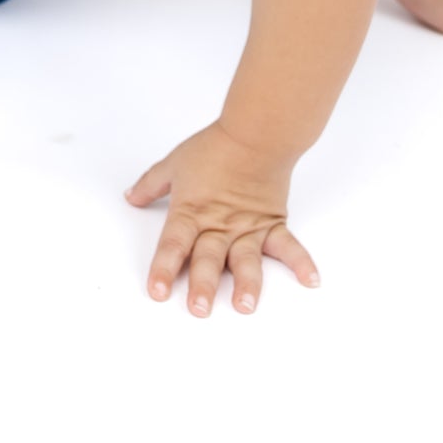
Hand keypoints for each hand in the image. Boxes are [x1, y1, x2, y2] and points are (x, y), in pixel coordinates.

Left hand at [122, 120, 319, 315]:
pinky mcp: (273, 224)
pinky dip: (302, 263)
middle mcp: (220, 225)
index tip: (157, 291)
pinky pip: (288, 246)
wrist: (256, 133)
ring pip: (246, 260)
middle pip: (209, 258)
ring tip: (245, 306)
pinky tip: (311, 281)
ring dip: (247, 284)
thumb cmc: (215, 147)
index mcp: (192, 212)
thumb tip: (131, 197)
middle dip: (204, 285)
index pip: (174, 245)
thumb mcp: (174, 163)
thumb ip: (152, 184)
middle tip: (199, 309)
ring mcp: (249, 227)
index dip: (163, 268)